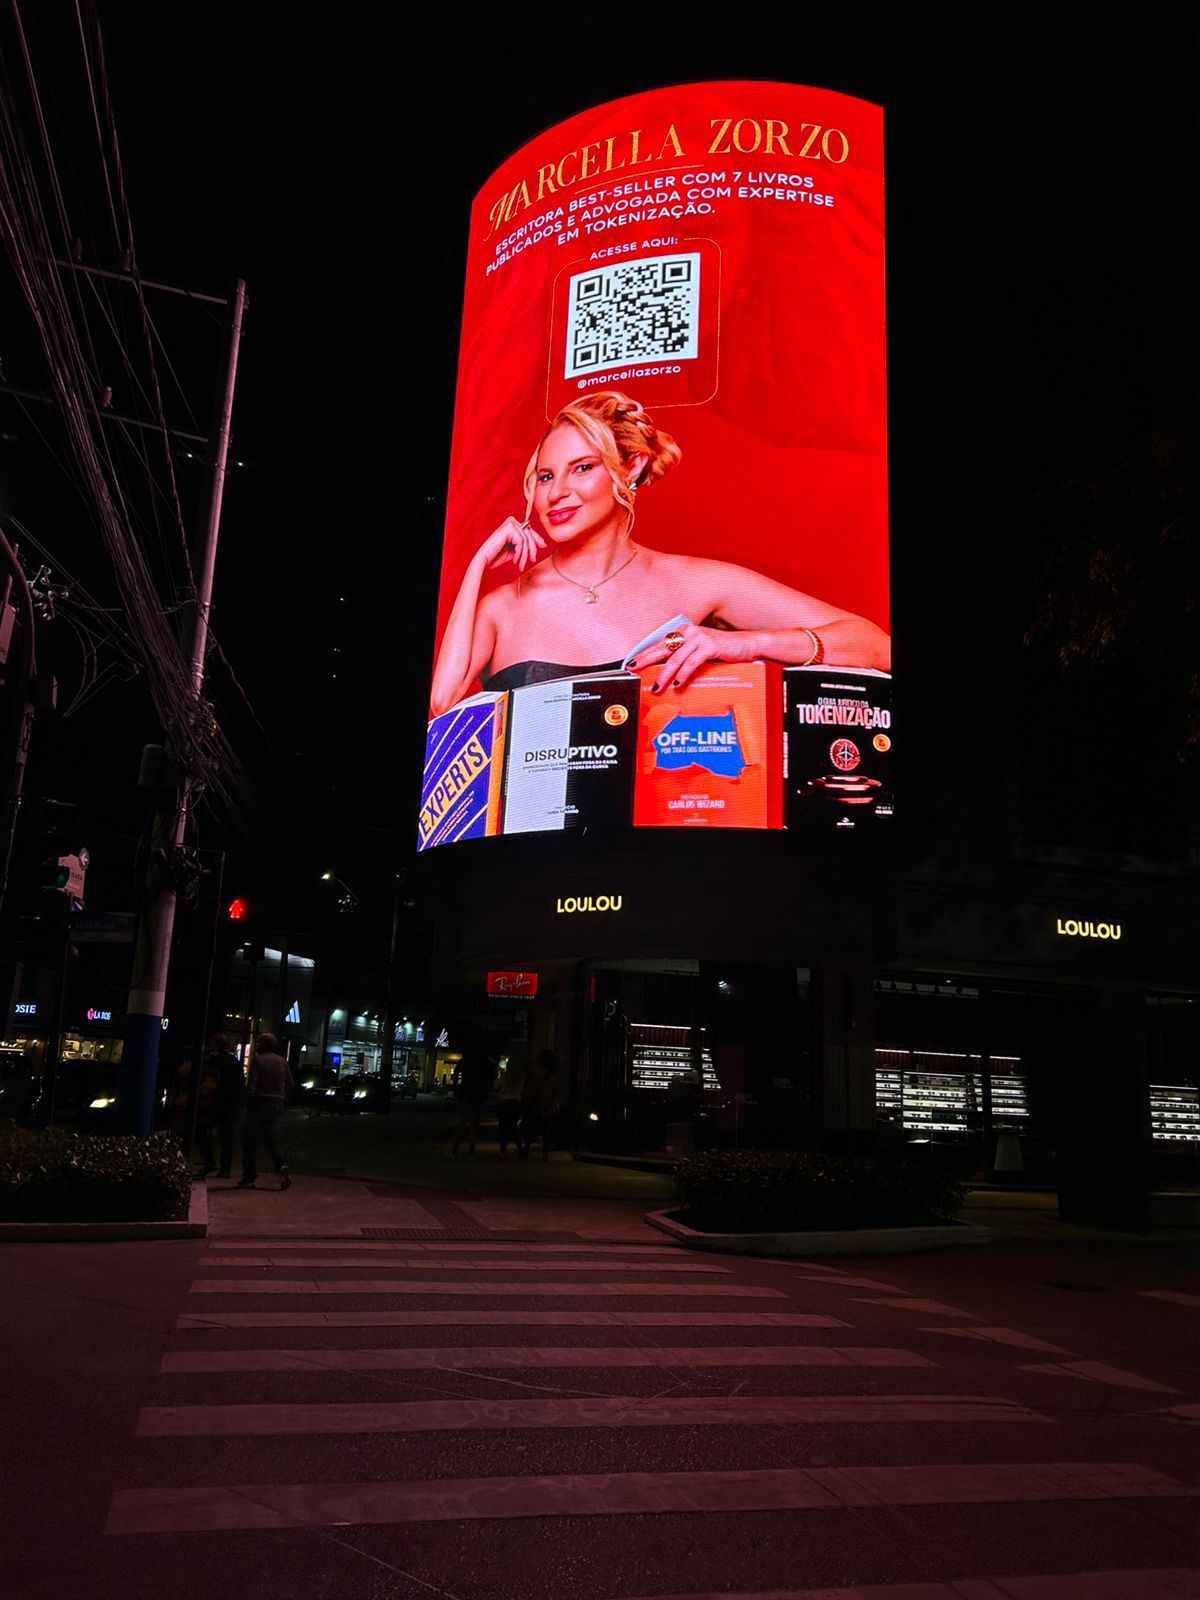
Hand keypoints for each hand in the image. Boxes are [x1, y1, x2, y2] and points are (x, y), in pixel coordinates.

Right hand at [478, 516, 545, 573]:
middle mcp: (512, 521)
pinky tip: (515, 560)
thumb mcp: (516, 550)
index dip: (537, 538)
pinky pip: (521, 541)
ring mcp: (510, 523)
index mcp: (512, 525)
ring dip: (525, 554)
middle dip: (532, 548)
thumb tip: (543, 542)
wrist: (484, 560)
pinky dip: (519, 552)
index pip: (529, 530)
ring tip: (520, 564)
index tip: (543, 546)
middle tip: (532, 559)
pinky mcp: (509, 528)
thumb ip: (526, 544)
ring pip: (526, 539)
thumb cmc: (497, 556)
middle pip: (530, 534)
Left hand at [628, 623, 757, 691]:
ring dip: (665, 675)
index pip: (659, 644)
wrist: (746, 645)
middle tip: (633, 670)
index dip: (644, 654)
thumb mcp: (700, 653)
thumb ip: (684, 658)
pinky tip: (677, 683)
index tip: (631, 663)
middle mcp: (688, 632)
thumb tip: (667, 674)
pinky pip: (692, 662)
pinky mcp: (709, 645)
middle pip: (662, 649)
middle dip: (646, 660)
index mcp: (683, 633)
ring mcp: (699, 637)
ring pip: (676, 659)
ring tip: (657, 687)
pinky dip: (683, 674)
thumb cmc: (722, 650)